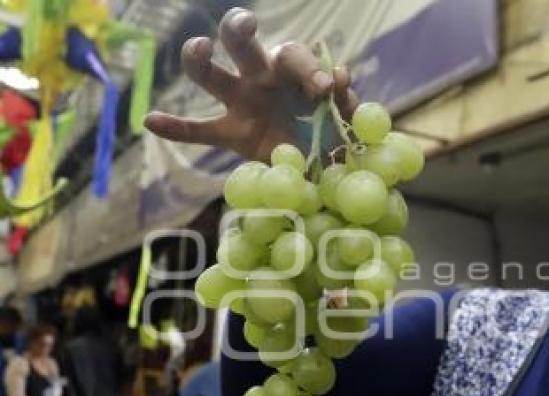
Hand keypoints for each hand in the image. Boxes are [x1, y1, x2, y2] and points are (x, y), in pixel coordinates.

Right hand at [144, 8, 358, 161]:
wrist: (324, 162)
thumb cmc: (334, 127)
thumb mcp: (346, 113)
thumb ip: (344, 98)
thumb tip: (339, 78)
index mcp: (292, 70)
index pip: (293, 56)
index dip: (307, 68)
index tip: (322, 89)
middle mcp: (262, 78)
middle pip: (242, 45)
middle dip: (239, 29)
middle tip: (246, 27)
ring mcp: (241, 104)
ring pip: (212, 77)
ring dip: (200, 60)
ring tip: (199, 50)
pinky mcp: (232, 134)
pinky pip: (198, 131)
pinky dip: (175, 128)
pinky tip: (150, 121)